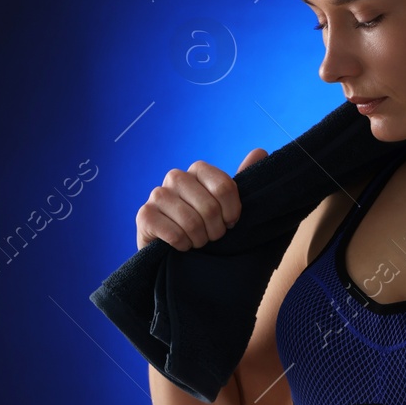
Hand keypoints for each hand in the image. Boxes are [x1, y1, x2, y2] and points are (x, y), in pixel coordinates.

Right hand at [135, 147, 267, 251]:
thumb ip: (242, 180)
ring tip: (197, 242)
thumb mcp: (227, 205)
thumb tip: (260, 151)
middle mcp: (176, 177)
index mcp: (198, 170)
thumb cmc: (205, 225)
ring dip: (199, 239)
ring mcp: (157, 195)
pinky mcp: (144, 215)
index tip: (231, 223)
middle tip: (212, 237)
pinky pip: (174, 233)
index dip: (232, 211)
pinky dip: (183, 245)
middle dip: (216, 230)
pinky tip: (181, 246)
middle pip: (209, 207)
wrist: (176, 253)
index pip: (224, 187)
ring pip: (191, 222)